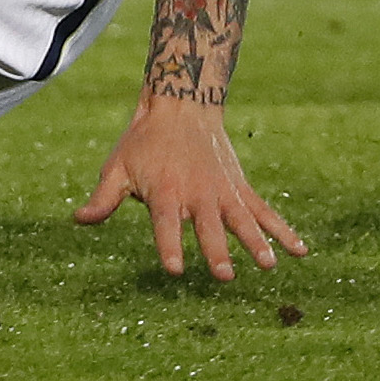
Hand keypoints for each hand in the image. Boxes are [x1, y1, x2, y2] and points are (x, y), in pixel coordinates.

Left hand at [74, 94, 302, 281]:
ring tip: (267, 266)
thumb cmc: (143, 142)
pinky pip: (264, 211)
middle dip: (216, 251)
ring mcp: (222, 191)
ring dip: (255, 243)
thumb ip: (103, 199)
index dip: (169, 246)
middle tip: (224, 275)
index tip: (175, 269)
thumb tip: (78, 221)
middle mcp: (197, 194)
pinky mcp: (239, 188)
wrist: (182, 105)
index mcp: (165, 192)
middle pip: (208, 227)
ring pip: (241, 221)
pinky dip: (283, 230)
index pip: (165, 224)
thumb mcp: (117, 167)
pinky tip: (301, 251)